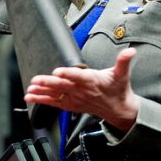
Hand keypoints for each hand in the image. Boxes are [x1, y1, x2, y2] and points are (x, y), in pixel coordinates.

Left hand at [24, 47, 140, 132]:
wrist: (118, 110)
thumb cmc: (118, 89)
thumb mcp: (122, 74)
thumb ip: (124, 61)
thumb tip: (131, 51)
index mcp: (93, 81)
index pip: (79, 77)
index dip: (68, 74)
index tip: (57, 71)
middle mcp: (82, 91)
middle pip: (63, 86)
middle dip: (48, 83)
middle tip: (35, 80)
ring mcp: (75, 99)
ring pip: (56, 96)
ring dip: (41, 93)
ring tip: (29, 91)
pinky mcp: (71, 105)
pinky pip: (54, 103)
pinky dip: (41, 100)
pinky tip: (30, 97)